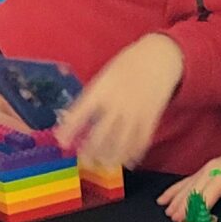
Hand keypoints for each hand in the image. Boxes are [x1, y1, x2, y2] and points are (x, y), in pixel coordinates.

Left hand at [55, 32, 184, 169]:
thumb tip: (74, 118)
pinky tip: (126, 161)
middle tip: (83, 160)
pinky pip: (140, 143)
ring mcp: (134, 114)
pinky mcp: (150, 120)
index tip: (61, 142)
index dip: (69, 129)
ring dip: (110, 157)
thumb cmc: (127, 66)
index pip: (80, 113)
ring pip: (120, 144)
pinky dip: (132, 155)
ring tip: (102, 164)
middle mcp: (116, 104)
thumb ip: (94, 97)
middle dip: (89, 151)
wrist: (158, 57)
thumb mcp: (105, 76)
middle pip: (100, 135)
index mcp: (102, 90)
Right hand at [159, 119, 220, 221]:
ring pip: (187, 186)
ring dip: (176, 200)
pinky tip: (163, 199)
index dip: (199, 205)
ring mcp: (205, 171)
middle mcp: (211, 170)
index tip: (191, 217)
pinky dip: (173, 191)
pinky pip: (185, 182)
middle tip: (175, 219)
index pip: (209, 191)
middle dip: (184, 205)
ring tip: (169, 213)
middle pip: (194, 189)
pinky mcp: (202, 173)